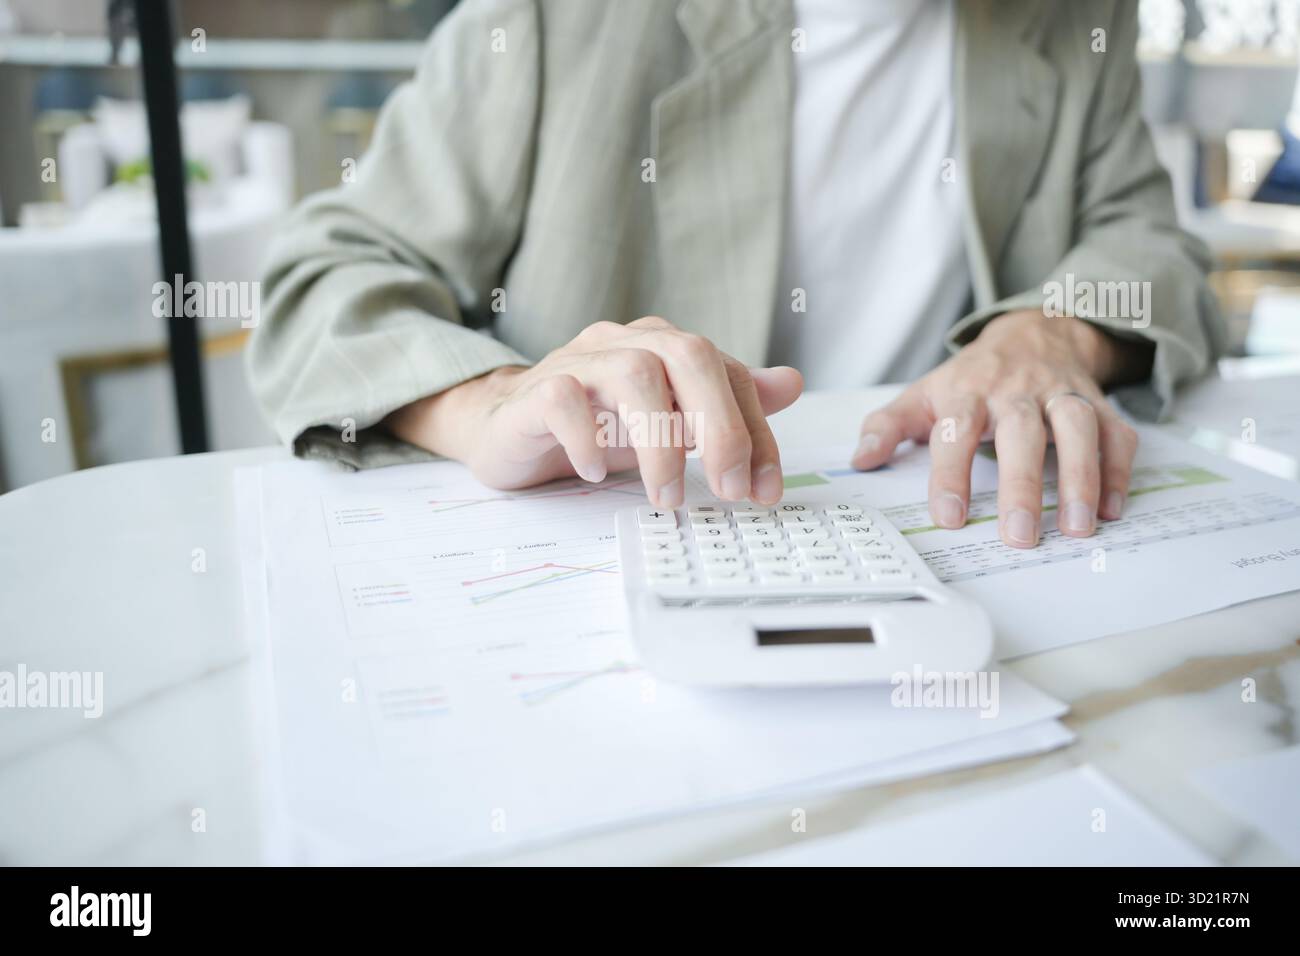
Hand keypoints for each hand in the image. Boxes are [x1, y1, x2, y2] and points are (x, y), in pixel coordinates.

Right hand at [385, 317, 803, 507]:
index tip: (764, 491)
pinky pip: (564, 400)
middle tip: (728, 489)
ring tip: (665, 496)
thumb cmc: (596, 423)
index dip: (757, 432)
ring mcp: (579, 361)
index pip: (729, 374)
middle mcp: (626, 342)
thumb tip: (789, 384)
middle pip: (689, 355)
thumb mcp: (669, 418)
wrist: (506, 426)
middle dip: (719, 426)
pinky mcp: (535, 391)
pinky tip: (596, 472)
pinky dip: (587, 437)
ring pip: (633, 374)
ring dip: (659, 442)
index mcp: (665, 346)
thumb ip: (726, 402)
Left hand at [851, 310, 1146, 548]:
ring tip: (1077, 527)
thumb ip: (888, 427)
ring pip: (1078, 429)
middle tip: (1020, 536)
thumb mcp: (922, 395)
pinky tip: (1113, 510)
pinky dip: (1118, 471)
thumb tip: (860, 460)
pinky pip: (1115, 434)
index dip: (951, 473)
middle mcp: (1017, 392)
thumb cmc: (972, 378)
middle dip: (1021, 485)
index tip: (949, 516)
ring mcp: (1061, 395)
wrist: (1033, 332)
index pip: (956, 432)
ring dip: (1081, 478)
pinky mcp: (1098, 404)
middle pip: (1022, 433)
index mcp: (968, 393)